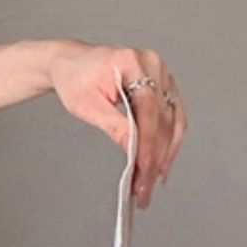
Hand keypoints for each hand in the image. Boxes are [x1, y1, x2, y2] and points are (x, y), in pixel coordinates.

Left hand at [48, 41, 186, 207]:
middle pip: (163, 117)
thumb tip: (131, 148)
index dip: (148, 142)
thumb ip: (113, 125)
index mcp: (132, 62)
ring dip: (167, 152)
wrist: (73, 64)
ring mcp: (161, 74)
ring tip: (154, 179)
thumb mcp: (87, 105)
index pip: (148, 108)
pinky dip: (169, 140)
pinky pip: (173, 116)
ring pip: (174, 119)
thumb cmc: (76, 79)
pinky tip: (163, 161)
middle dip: (156, 156)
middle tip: (146, 184)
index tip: (145, 168)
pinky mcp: (163, 85)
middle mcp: (152, 65)